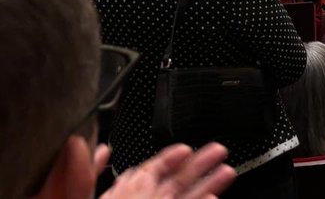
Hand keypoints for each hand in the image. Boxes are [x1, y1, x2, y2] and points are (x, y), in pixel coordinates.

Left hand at [98, 142, 234, 198]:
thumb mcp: (81, 198)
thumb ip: (88, 174)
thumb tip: (100, 149)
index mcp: (121, 197)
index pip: (149, 172)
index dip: (169, 158)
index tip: (186, 148)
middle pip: (174, 184)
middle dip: (199, 165)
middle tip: (219, 150)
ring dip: (207, 185)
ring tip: (227, 173)